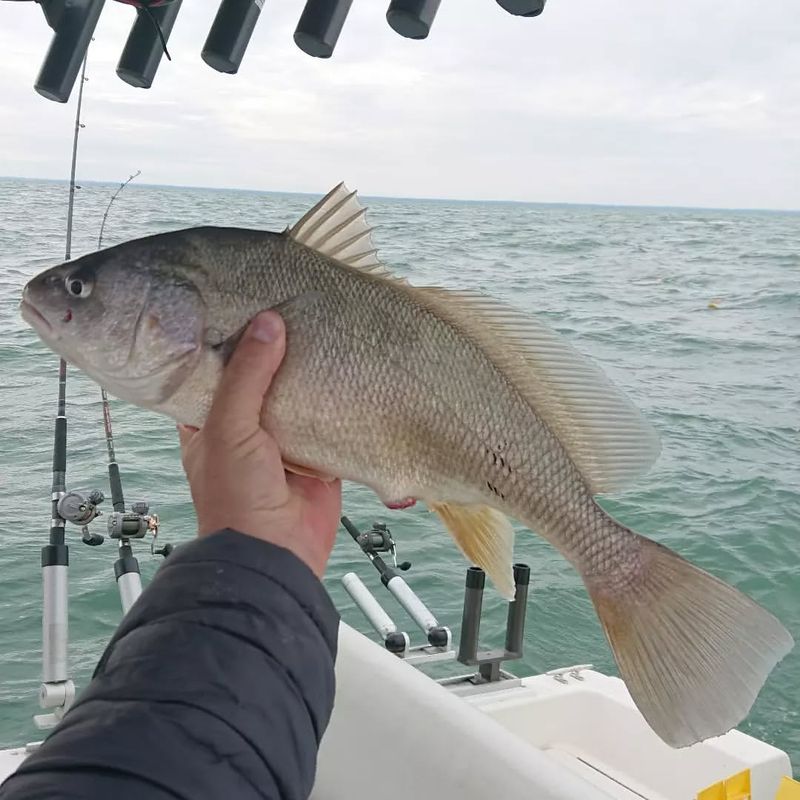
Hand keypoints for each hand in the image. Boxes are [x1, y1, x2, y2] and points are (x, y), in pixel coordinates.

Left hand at [177, 310, 341, 578]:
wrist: (276, 554)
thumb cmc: (235, 495)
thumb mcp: (228, 427)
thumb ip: (247, 375)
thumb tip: (269, 323)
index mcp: (209, 422)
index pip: (215, 371)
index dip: (227, 341)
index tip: (246, 305)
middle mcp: (244, 429)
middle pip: (261, 380)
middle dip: (276, 353)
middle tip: (293, 308)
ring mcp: (283, 441)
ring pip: (297, 397)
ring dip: (309, 374)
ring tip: (323, 328)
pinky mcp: (318, 454)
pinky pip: (329, 421)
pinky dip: (338, 402)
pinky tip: (347, 369)